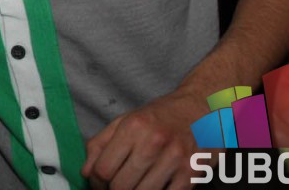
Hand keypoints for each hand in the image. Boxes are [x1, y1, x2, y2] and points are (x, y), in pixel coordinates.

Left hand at [82, 90, 205, 189]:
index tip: (100, 184)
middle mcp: (153, 142)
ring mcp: (175, 158)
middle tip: (116, 187)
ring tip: (135, 186)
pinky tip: (155, 187)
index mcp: (132, 127)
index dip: (97, 183)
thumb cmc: (161, 116)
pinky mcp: (192, 172)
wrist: (203, 106)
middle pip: (121, 186)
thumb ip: (101, 144)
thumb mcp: (126, 120)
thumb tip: (86, 172)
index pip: (103, 169)